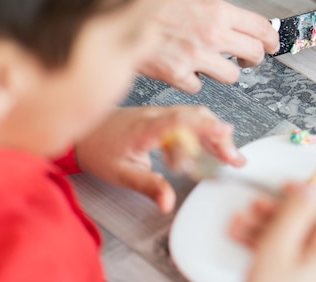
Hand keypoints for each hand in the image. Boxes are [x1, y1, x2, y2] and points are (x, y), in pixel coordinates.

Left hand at [74, 106, 242, 212]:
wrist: (82, 133)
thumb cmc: (98, 149)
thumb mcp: (120, 174)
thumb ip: (148, 186)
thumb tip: (168, 202)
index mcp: (145, 128)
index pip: (181, 121)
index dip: (205, 125)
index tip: (226, 133)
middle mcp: (156, 115)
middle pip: (196, 117)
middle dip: (219, 136)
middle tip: (233, 159)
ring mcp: (160, 114)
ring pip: (196, 117)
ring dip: (215, 136)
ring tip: (231, 157)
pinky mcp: (163, 117)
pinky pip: (189, 121)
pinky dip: (205, 134)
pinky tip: (214, 150)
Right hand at [137, 0, 278, 92]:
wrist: (116, 14)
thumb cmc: (151, 3)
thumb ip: (218, 12)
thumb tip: (241, 24)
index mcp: (217, 11)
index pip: (262, 28)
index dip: (272, 39)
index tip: (271, 45)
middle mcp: (211, 34)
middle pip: (254, 54)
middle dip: (252, 58)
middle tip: (245, 58)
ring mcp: (195, 57)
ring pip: (232, 76)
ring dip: (223, 71)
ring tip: (208, 61)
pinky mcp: (177, 75)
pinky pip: (199, 86)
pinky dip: (192, 80)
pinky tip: (182, 67)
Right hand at [229, 184, 315, 281]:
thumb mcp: (278, 249)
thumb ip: (294, 214)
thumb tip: (310, 188)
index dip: (300, 193)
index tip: (279, 185)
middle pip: (305, 225)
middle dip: (273, 213)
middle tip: (251, 207)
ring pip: (292, 243)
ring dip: (264, 230)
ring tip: (237, 226)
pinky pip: (287, 261)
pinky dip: (265, 250)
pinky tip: (243, 244)